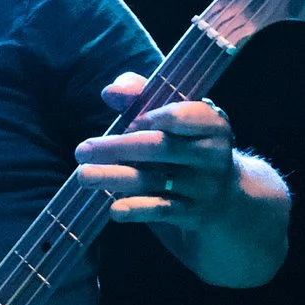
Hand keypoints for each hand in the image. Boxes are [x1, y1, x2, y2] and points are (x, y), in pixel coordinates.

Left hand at [75, 73, 240, 230]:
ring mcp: (204, 185)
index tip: (127, 123)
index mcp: (211, 123)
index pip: (180, 116)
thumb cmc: (185, 142)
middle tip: (82, 150)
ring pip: (154, 180)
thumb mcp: (172, 115)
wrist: (222, 194)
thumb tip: (111, 91)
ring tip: (84, 176)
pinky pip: (161, 210)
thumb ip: (140, 96)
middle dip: (118, 148)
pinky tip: (114, 209)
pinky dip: (137, 209)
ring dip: (115, 178)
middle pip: (160, 148)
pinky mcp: (192, 212)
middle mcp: (212, 154)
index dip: (149, 118)